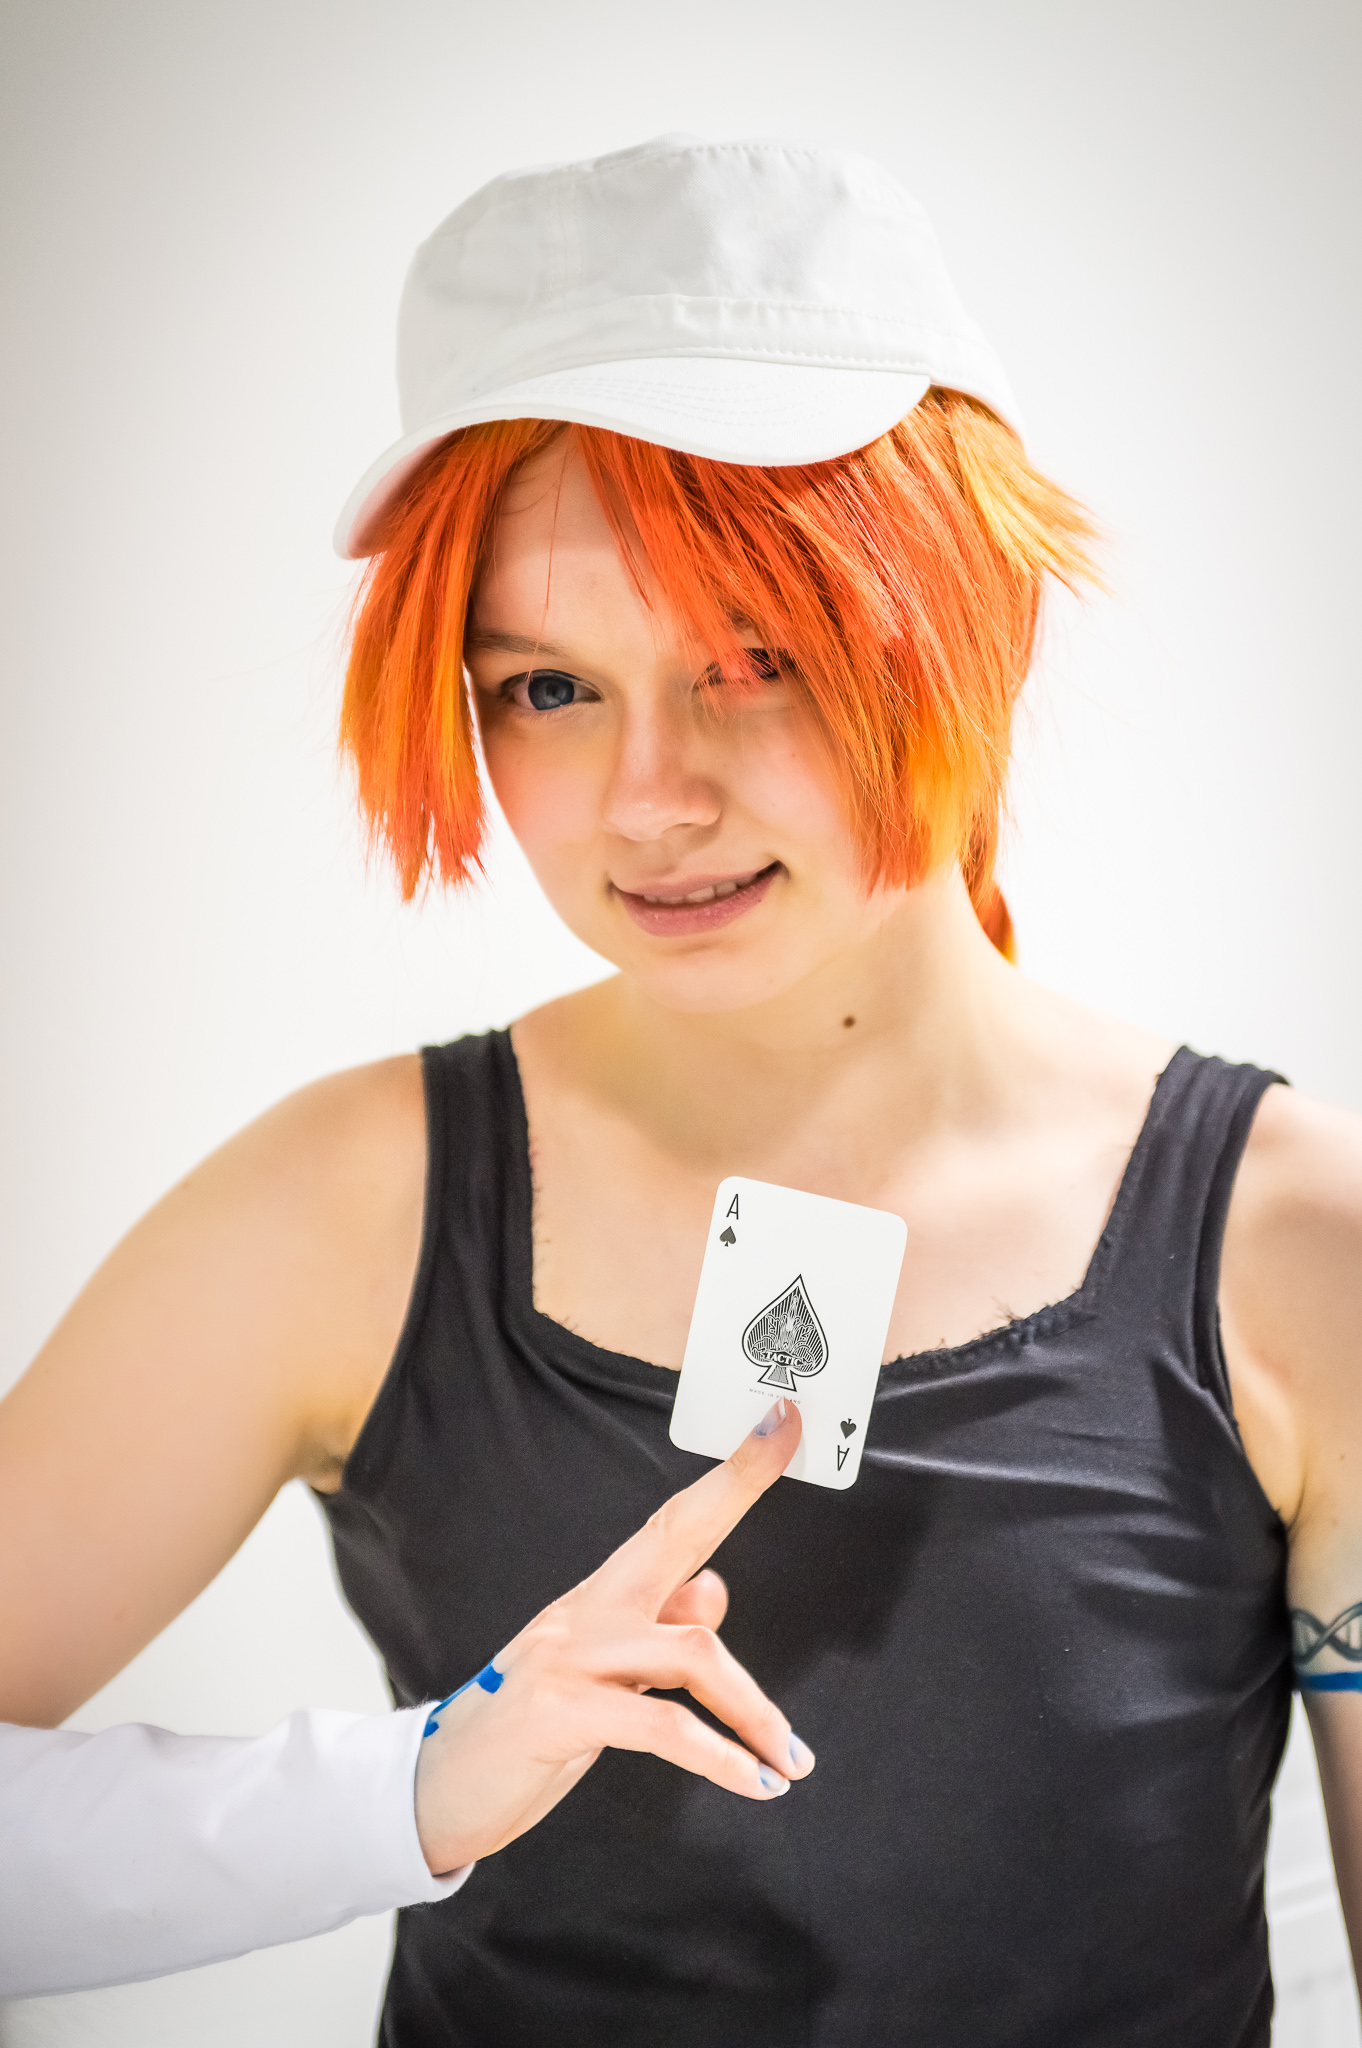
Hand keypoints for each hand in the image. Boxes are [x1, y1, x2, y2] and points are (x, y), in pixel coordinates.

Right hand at [413, 1399, 811, 1873]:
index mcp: (602, 1600)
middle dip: (739, 1486)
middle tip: (819, 1435)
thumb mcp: (602, 1681)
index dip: (732, 1474)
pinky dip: (720, 1757)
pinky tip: (754, 1783)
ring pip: (691, 1651)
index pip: (674, 1523)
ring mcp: (567, 1656)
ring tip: (790, 1764)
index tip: (782, 1421)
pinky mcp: (557, 1712)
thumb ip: (657, 1636)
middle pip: (675, 1535)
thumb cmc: (530, 1734)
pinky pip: (662, 1725)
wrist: (439, 1788)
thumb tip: (713, 1588)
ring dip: (756, 1714)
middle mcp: (586, 1612)